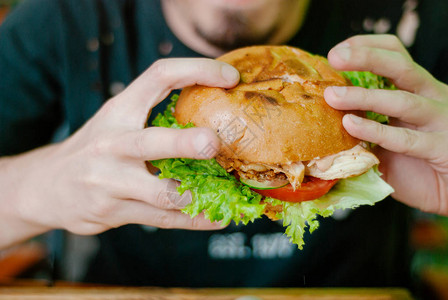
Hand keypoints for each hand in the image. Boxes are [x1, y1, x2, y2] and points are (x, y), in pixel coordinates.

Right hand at [4, 58, 239, 239]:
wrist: (46, 185)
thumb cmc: (96, 148)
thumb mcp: (117, 120)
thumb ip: (155, 112)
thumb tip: (213, 111)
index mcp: (119, 110)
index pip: (159, 76)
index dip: (196, 70)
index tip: (230, 78)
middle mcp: (112, 144)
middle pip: (152, 141)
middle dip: (184, 143)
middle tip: (213, 144)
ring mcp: (109, 182)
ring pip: (161, 193)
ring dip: (197, 196)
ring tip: (227, 195)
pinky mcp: (112, 212)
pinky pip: (162, 219)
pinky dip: (193, 221)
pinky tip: (216, 218)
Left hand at [324, 34, 447, 214]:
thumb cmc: (416, 163)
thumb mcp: (387, 137)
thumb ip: (364, 125)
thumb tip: (321, 121)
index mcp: (417, 89)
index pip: (396, 54)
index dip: (367, 46)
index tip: (337, 51)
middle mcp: (431, 97)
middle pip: (400, 66)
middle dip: (366, 58)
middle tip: (335, 57)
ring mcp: (439, 120)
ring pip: (401, 100)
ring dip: (364, 97)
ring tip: (333, 96)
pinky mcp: (441, 147)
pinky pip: (406, 138)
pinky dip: (376, 131)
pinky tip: (351, 125)